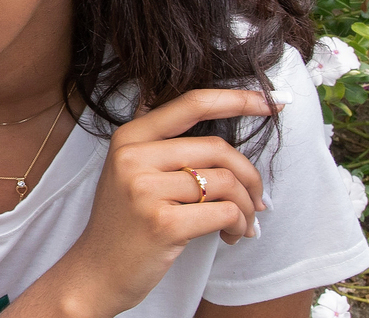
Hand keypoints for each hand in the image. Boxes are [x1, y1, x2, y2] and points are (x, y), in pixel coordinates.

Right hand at [60, 89, 283, 316]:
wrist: (97, 270)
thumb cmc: (126, 221)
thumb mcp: (133, 170)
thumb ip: (164, 143)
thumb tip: (220, 119)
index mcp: (129, 137)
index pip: (191, 104)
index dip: (236, 99)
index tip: (271, 103)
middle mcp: (133, 156)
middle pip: (218, 148)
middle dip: (250, 176)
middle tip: (256, 201)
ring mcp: (144, 189)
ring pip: (226, 182)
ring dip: (246, 207)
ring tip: (240, 224)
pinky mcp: (163, 223)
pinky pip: (225, 212)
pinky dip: (239, 225)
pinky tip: (231, 236)